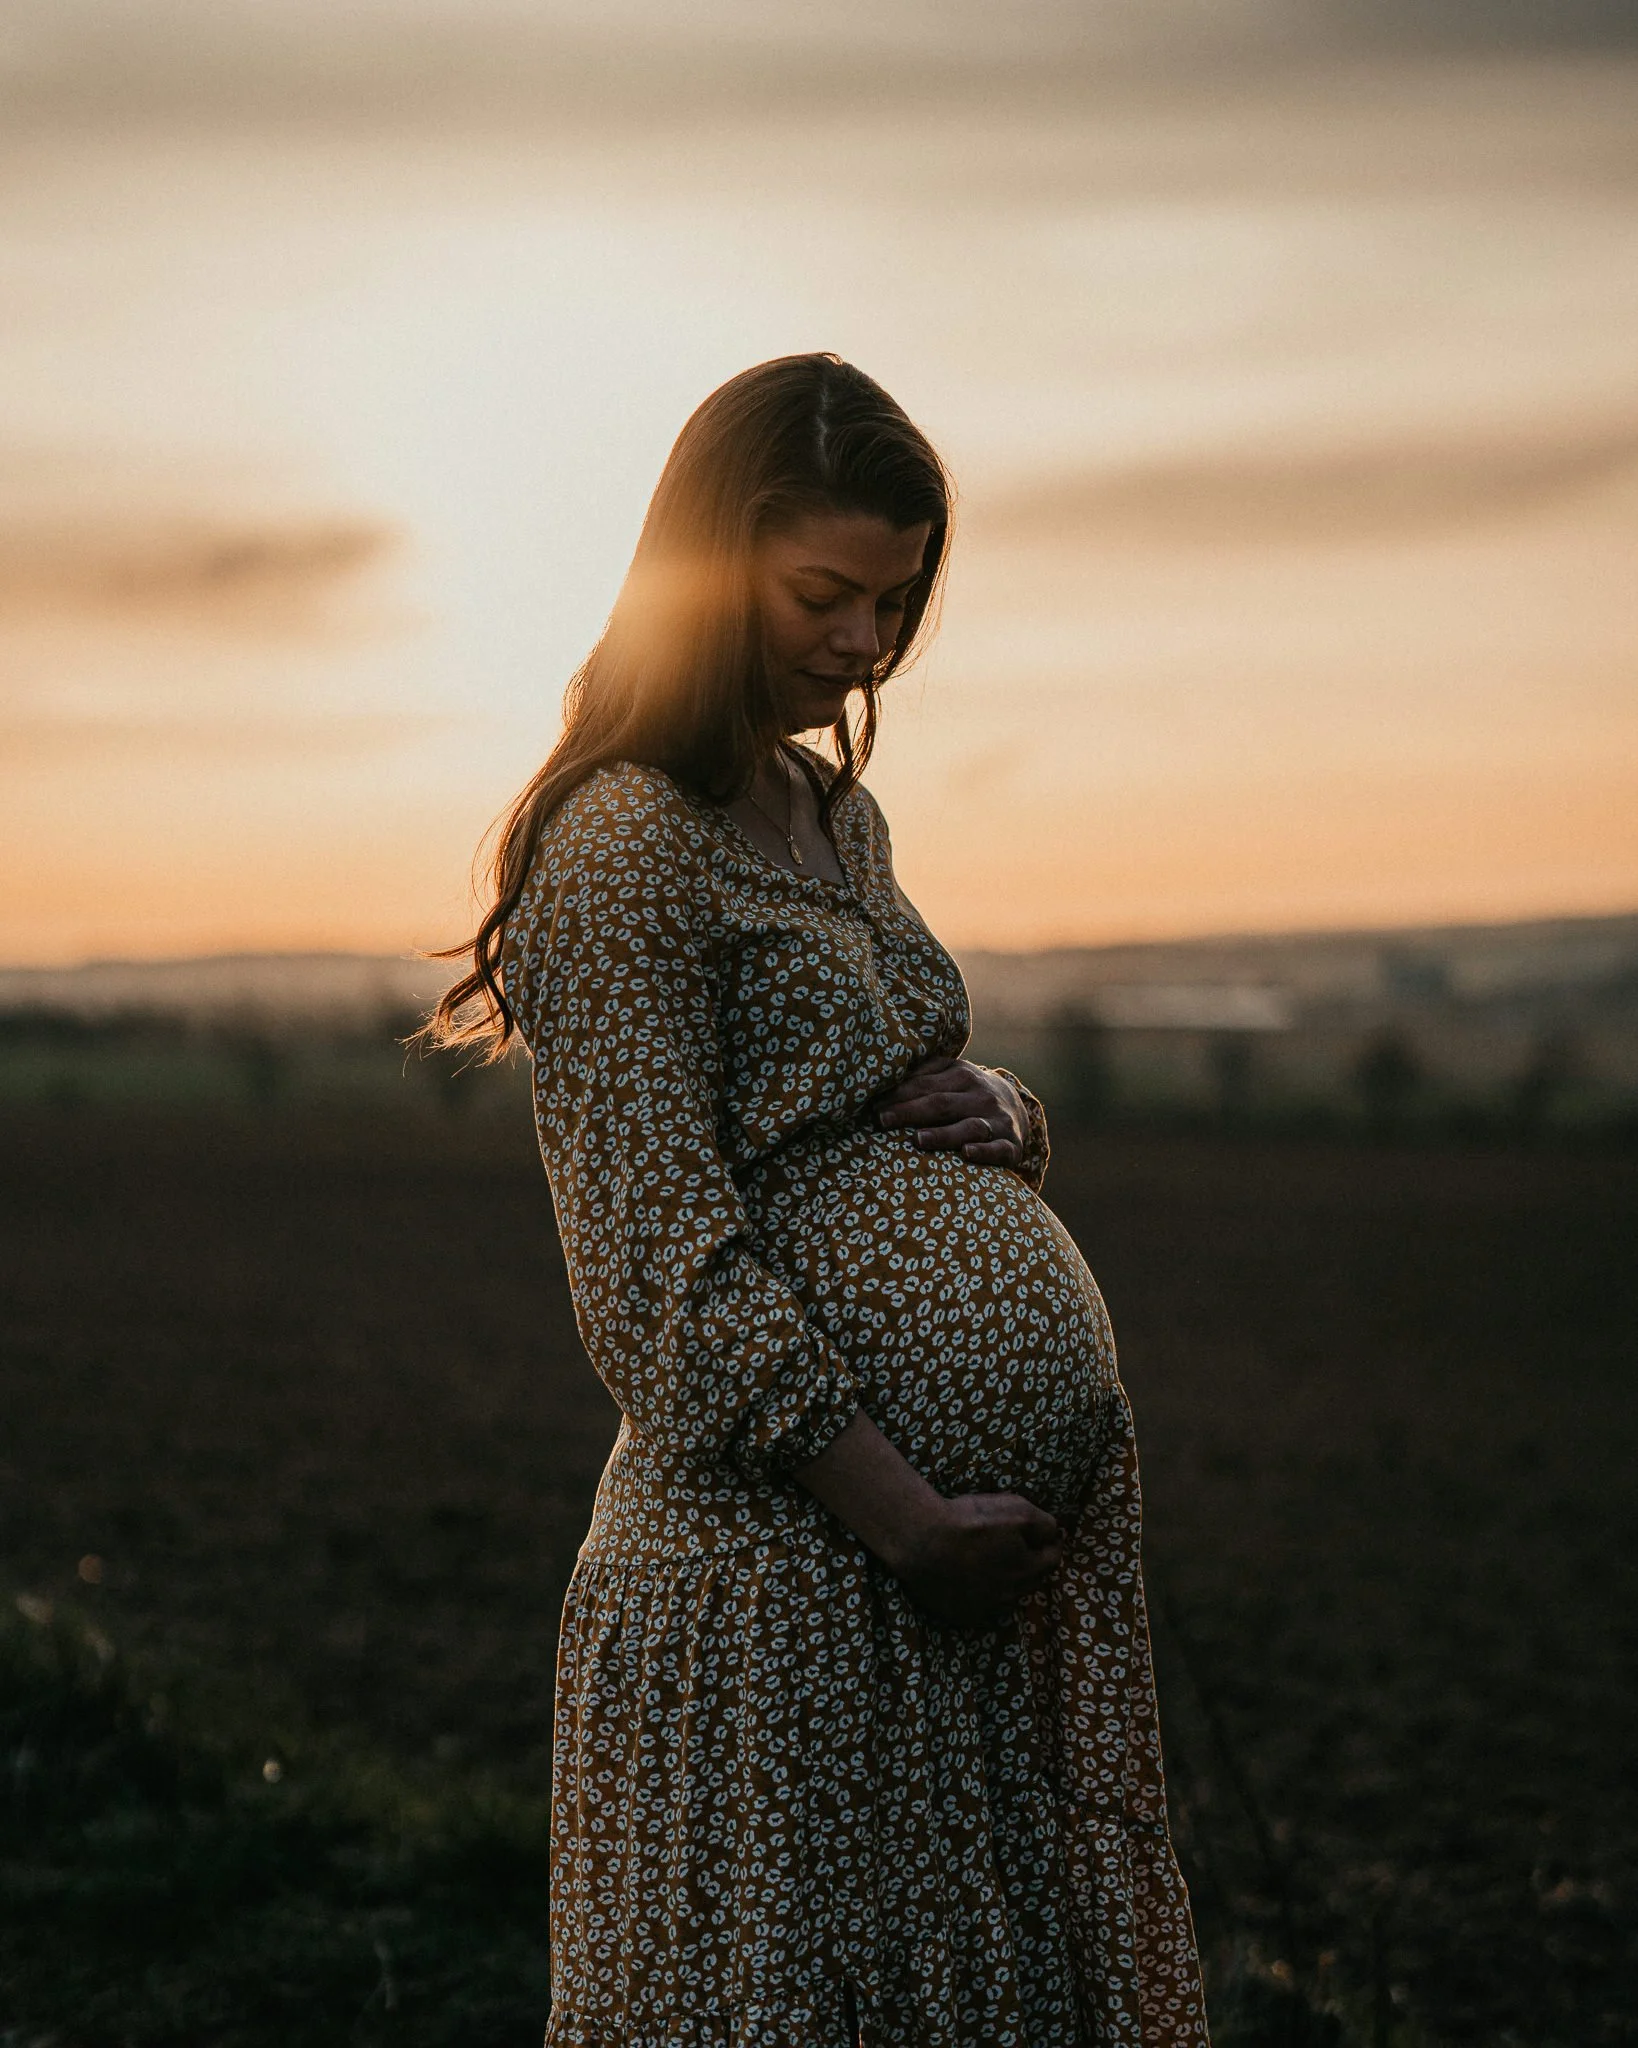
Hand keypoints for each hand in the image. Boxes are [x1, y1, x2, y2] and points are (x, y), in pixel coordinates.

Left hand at [875, 1055, 1024, 1166]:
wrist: (1015, 1107)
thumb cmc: (966, 1092)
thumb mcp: (950, 1075)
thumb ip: (922, 1075)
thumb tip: (882, 1080)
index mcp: (962, 1075)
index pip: (926, 1085)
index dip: (899, 1095)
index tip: (874, 1106)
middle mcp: (981, 1096)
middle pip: (942, 1104)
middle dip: (911, 1112)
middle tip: (883, 1121)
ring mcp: (998, 1121)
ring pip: (969, 1127)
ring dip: (943, 1134)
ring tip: (918, 1140)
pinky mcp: (1011, 1145)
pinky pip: (999, 1149)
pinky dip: (984, 1152)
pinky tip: (966, 1153)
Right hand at [891, 1491, 1064, 1628]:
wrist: (922, 1540)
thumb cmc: (970, 1521)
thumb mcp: (1017, 1509)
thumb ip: (1043, 1523)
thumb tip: (1055, 1533)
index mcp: (1026, 1568)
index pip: (1052, 1559)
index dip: (1052, 1544)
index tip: (1049, 1536)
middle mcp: (1011, 1594)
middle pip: (1031, 1580)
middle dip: (1031, 1564)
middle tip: (1022, 1549)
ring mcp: (986, 1608)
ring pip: (1007, 1597)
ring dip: (1007, 1582)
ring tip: (995, 1565)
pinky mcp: (962, 1615)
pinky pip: (982, 1608)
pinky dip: (982, 1595)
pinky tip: (972, 1580)